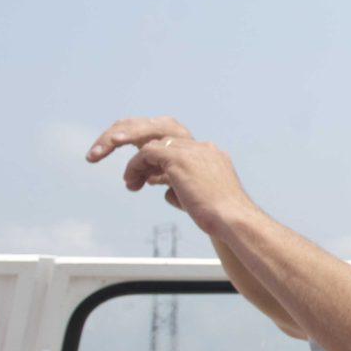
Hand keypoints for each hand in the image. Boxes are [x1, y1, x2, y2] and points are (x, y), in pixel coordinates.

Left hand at [86, 116, 256, 236]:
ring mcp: (190, 150)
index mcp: (210, 155)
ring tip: (124, 178)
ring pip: (150, 141)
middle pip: (161, 129)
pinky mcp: (178, 158)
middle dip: (134, 138)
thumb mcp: (199, 199)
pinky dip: (134, 168)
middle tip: (118, 157)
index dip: (156, 158)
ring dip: (131, 158)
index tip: (147, 177)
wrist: (233, 220)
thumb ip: (182, 189)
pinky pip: (145, 153)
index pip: (176, 144)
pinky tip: (132, 184)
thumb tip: (165, 191)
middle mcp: (201, 147)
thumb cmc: (221, 219)